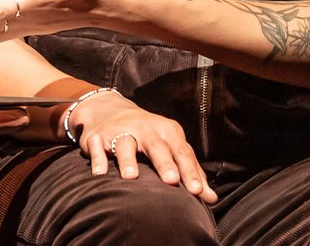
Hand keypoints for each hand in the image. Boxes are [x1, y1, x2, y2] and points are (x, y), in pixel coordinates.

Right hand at [71, 92, 216, 204]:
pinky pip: (97, 147)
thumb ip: (189, 171)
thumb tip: (211, 198)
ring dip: (128, 160)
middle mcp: (145, 128)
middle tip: (172, 181)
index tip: (197, 192)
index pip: (182, 152)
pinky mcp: (98, 137)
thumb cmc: (147, 135)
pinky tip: (100, 173)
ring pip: (126, 144)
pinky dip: (98, 159)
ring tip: (131, 177)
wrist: (107, 110)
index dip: (190, 171)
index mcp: (166, 131)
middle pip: (157, 146)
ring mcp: (120, 131)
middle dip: (165, 163)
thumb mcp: (170, 146)